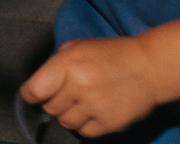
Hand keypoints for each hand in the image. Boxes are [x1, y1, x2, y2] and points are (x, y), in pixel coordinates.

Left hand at [24, 36, 171, 136]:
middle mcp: (79, 87)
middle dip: (53, 102)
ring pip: (65, 122)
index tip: (32, 96)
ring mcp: (96, 106)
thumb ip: (54, 66)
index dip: (29, 95)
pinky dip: (85, 125)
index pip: (34, 90)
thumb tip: (38, 85)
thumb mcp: (76, 47)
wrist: (149, 67)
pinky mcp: (111, 123)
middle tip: (66, 95)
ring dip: (69, 115)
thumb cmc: (110, 54)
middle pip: (49, 108)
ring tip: (81, 103)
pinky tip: (93, 112)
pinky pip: (85, 132)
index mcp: (67, 65)